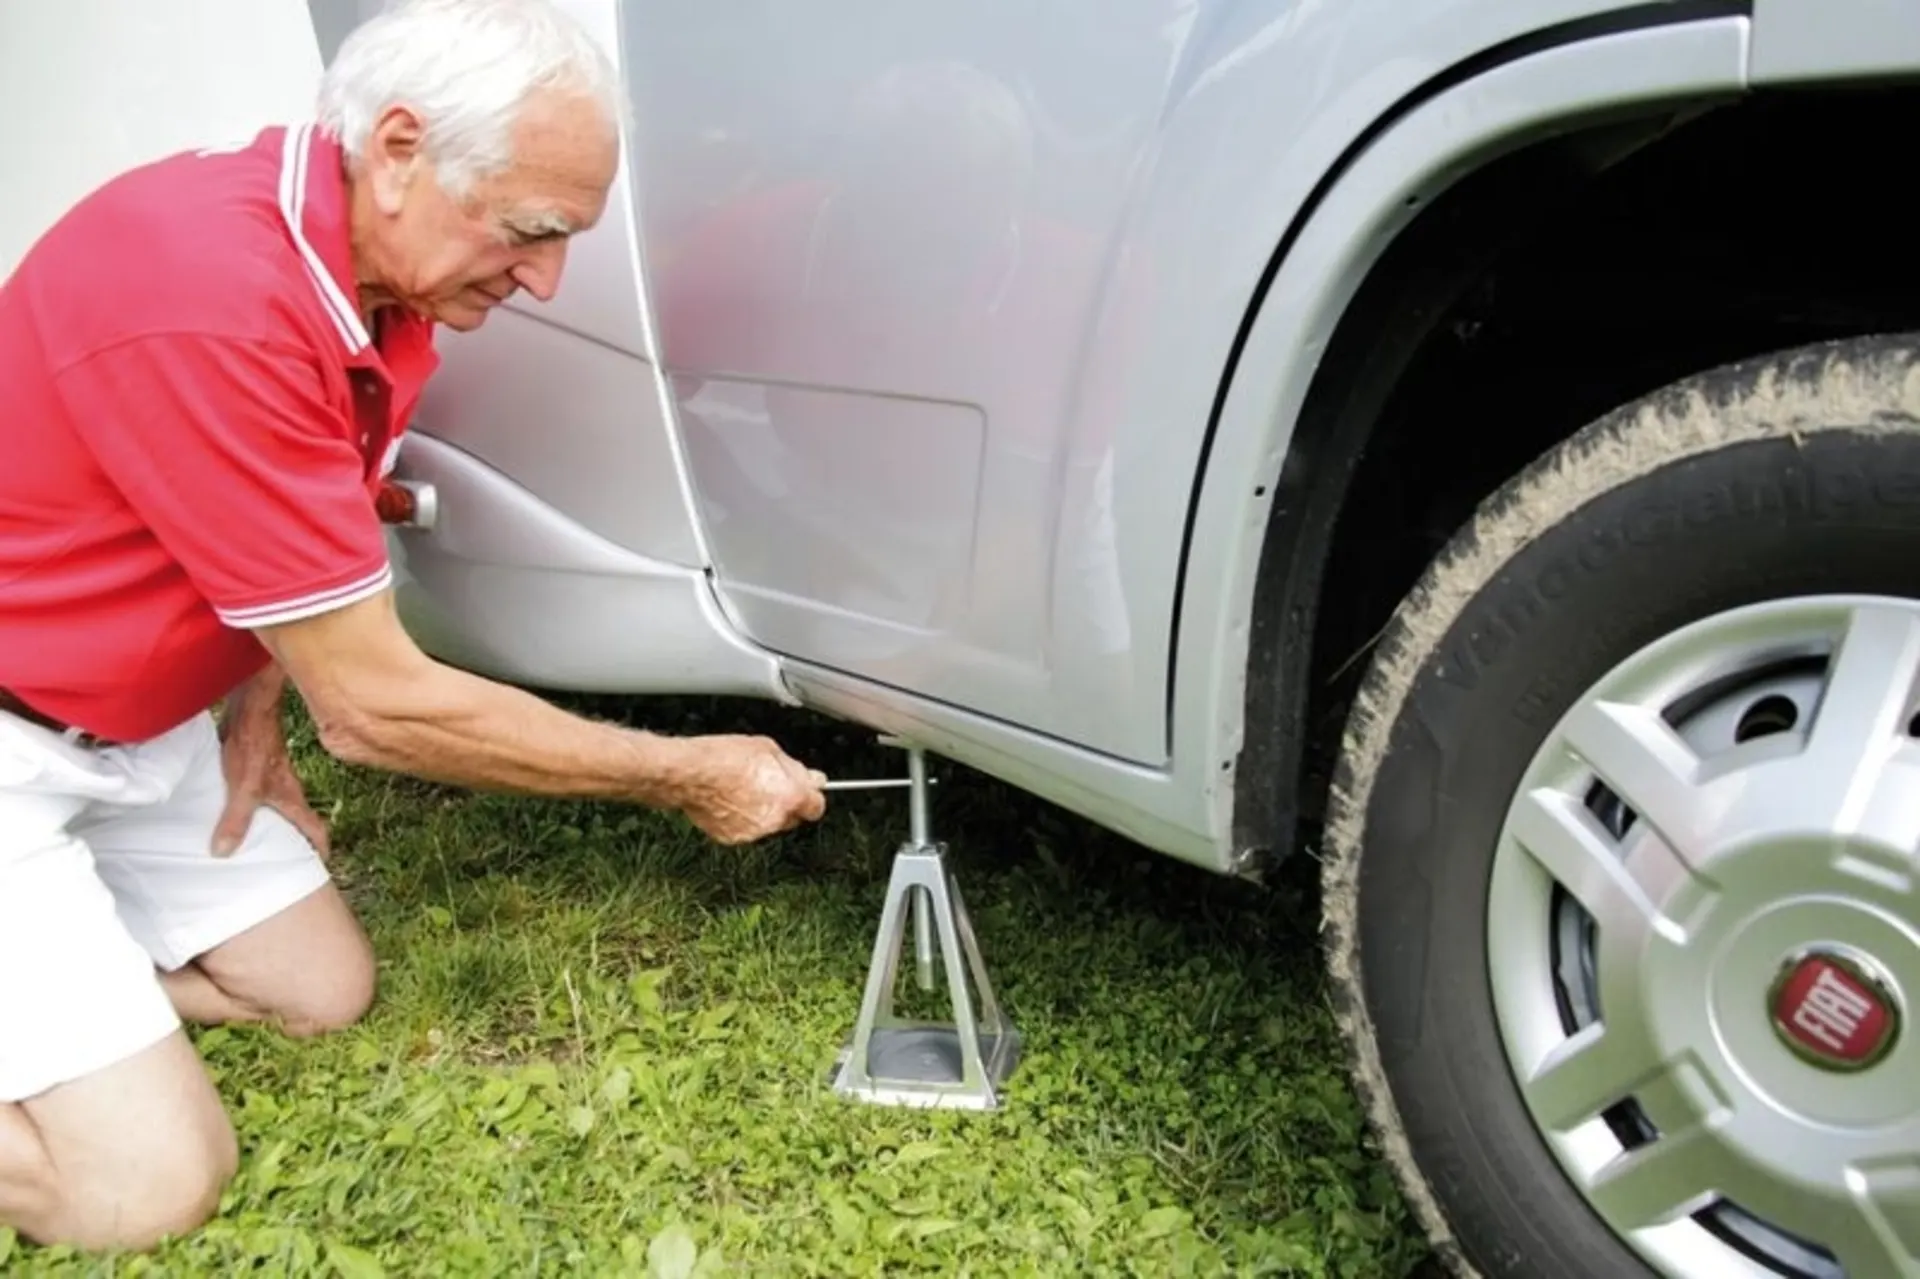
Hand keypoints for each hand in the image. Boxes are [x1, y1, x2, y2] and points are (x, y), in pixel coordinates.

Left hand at [212, 672, 330, 858]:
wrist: (251, 706)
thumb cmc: (255, 743)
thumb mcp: (244, 787)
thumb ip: (235, 819)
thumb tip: (222, 852)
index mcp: (292, 798)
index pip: (315, 829)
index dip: (319, 850)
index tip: (320, 866)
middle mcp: (286, 789)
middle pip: (297, 820)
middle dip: (293, 841)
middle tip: (282, 861)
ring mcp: (271, 776)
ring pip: (275, 805)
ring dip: (269, 822)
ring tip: (250, 839)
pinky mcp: (254, 765)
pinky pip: (255, 792)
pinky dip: (248, 805)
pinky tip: (226, 809)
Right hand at [676, 735, 827, 844]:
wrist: (688, 773)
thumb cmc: (724, 757)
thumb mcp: (768, 749)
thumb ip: (794, 768)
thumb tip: (811, 778)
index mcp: (790, 797)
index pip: (816, 807)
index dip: (810, 797)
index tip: (805, 790)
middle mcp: (774, 819)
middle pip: (793, 817)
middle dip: (786, 803)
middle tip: (770, 783)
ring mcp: (753, 832)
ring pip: (768, 824)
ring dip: (763, 811)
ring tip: (743, 788)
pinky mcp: (731, 838)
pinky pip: (745, 829)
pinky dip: (742, 818)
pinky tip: (729, 799)